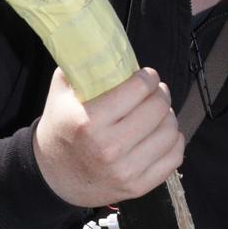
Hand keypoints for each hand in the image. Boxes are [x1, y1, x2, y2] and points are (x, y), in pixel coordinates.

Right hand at [33, 65, 184, 207]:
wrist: (52, 178)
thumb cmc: (60, 130)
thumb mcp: (61, 94)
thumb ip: (81, 66)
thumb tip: (105, 42)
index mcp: (89, 121)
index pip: (139, 89)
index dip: (147, 77)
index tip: (145, 76)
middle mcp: (109, 148)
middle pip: (158, 108)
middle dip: (160, 94)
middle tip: (154, 92)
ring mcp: (125, 170)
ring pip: (170, 131)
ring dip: (168, 117)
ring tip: (157, 113)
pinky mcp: (138, 187)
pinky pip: (174, 157)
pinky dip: (174, 141)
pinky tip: (162, 134)